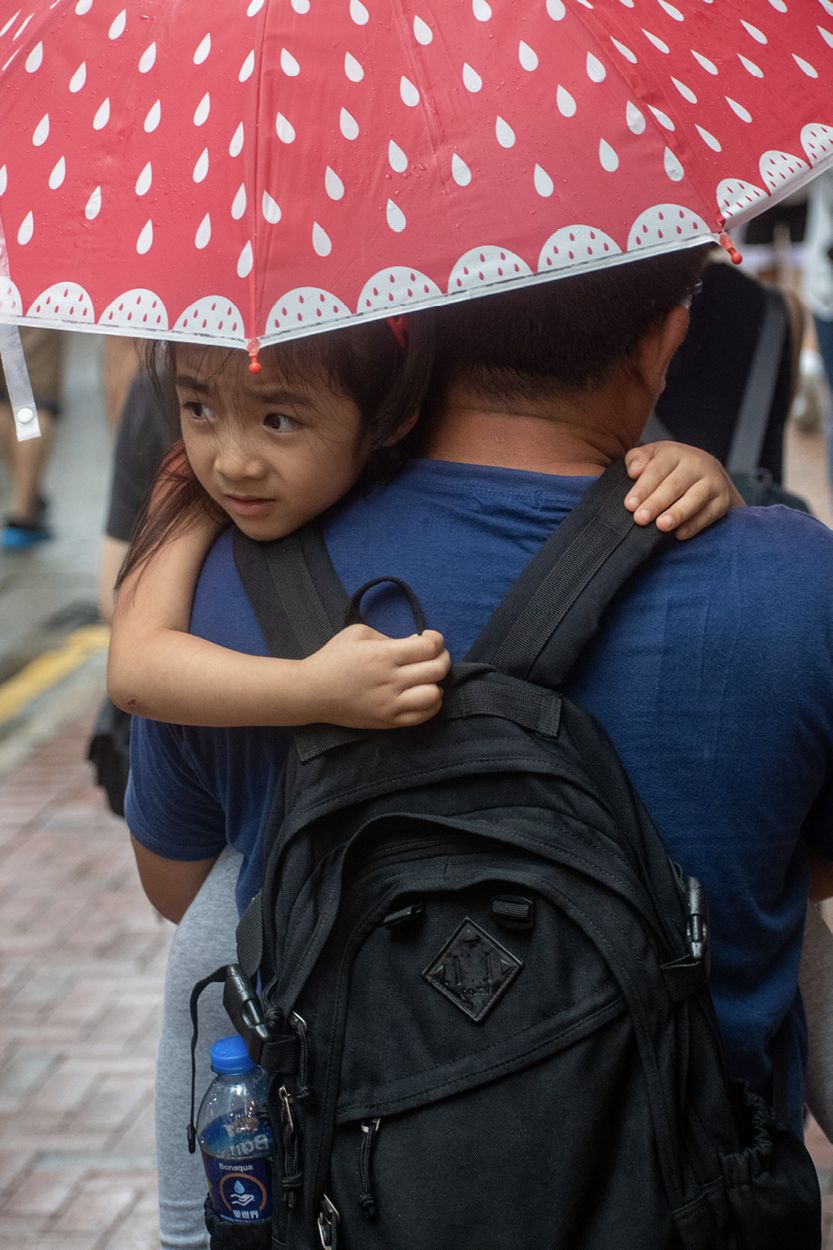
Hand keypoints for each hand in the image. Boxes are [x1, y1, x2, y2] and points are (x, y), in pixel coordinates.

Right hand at [302, 625, 451, 729]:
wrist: (312, 692)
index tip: (429, 638)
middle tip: (433, 655)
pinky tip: (423, 694)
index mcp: (384, 655)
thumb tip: (413, 645)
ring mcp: (391, 704)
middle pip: (437, 670)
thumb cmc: (333, 658)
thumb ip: (389, 636)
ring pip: (434, 696)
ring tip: (427, 678)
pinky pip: (423, 716)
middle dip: (442, 658)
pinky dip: (431, 704)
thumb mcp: (358, 633)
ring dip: (437, 683)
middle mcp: (391, 681)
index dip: (437, 640)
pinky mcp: (389, 721)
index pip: (429, 647)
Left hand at [624, 441, 743, 540]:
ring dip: (678, 513)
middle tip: (640, 519)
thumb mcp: (652, 457)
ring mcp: (712, 482)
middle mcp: (696, 464)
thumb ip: (637, 459)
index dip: (643, 488)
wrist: (708, 474)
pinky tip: (680, 535)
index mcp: (675, 453)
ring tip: (662, 526)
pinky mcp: (722, 500)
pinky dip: (695, 525)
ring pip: (695, 498)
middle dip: (656, 503)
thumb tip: (633, 471)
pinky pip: (709, 514)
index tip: (629, 505)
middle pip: (674, 485)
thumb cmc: (669, 469)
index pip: (656, 470)